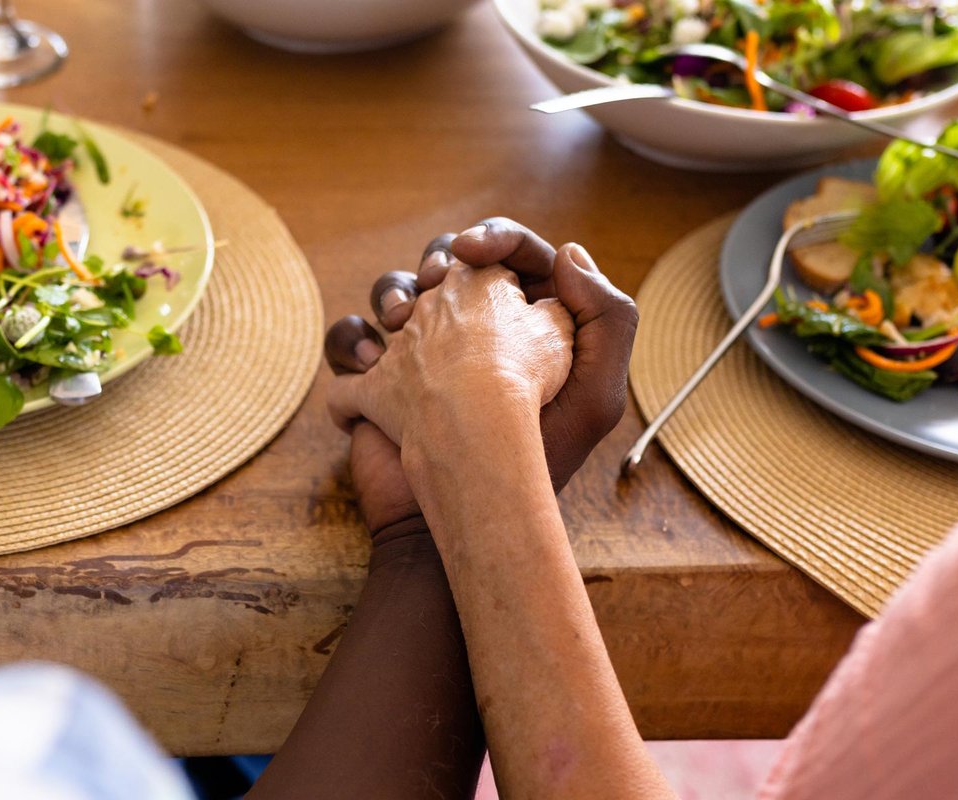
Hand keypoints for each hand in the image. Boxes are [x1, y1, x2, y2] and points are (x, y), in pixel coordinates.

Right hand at [324, 224, 637, 538]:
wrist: (466, 519)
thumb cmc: (538, 466)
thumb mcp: (596, 397)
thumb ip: (607, 318)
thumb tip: (568, 254)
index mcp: (528, 324)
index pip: (512, 253)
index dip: (493, 237)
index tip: (471, 252)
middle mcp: (475, 333)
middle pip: (449, 261)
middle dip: (438, 261)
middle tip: (436, 284)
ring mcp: (424, 356)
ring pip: (397, 290)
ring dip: (392, 292)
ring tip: (397, 324)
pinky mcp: (378, 383)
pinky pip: (350, 340)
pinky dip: (352, 341)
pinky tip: (370, 363)